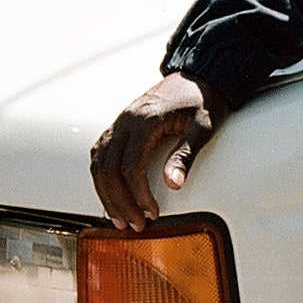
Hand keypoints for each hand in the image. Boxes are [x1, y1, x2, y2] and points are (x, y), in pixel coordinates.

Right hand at [89, 73, 227, 231]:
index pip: (131, 167)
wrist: (198, 76)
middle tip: (134, 225)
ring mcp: (118, 123)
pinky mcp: (118, 127)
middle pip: (108, 170)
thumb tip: (173, 184)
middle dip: (119, 202)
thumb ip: (186, 154)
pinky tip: (110, 195)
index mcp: (145, 120)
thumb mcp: (203, 126)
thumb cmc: (202, 100)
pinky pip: (99, 155)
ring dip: (106, 194)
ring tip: (119, 219)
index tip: (152, 214)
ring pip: (98, 164)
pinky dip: (101, 178)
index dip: (139, 195)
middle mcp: (125, 121)